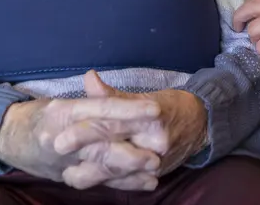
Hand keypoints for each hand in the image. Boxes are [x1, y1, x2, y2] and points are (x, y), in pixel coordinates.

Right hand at [0, 96, 161, 188]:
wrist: (8, 139)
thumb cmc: (39, 115)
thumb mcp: (61, 101)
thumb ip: (87, 95)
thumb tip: (93, 78)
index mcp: (63, 113)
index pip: (101, 110)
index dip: (128, 110)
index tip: (155, 110)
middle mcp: (63, 139)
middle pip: (101, 145)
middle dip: (130, 150)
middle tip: (158, 151)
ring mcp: (65, 162)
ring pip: (100, 168)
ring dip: (130, 170)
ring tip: (155, 169)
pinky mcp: (69, 177)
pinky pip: (100, 182)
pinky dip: (123, 183)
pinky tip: (146, 183)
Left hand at [52, 72, 207, 188]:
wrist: (202, 123)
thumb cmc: (170, 105)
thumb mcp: (143, 96)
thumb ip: (112, 95)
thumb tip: (88, 77)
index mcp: (150, 117)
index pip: (113, 124)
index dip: (86, 131)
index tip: (60, 137)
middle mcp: (154, 142)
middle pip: (114, 151)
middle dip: (84, 157)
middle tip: (57, 158)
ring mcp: (157, 161)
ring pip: (119, 171)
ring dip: (92, 173)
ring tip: (66, 174)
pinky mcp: (157, 174)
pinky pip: (129, 180)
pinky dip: (108, 181)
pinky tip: (87, 181)